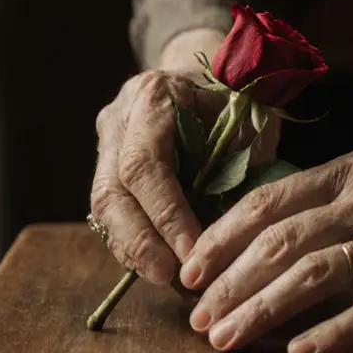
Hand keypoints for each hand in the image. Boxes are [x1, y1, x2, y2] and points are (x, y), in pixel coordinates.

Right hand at [91, 69, 281, 285]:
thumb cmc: (236, 99)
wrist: (208, 74)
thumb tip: (228, 237)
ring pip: (103, 204)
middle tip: (170, 277)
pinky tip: (156, 265)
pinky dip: (132, 242)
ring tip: (164, 278)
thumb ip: (239, 169)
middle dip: (139, 240)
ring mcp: (107, 141)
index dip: (166, 214)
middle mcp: (119, 117)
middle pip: (111, 189)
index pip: (145, 163)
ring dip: (132, 248)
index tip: (194, 252)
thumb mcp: (249, 125)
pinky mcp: (107, 165)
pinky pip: (111, 211)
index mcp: (154, 96)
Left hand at [178, 148, 352, 352]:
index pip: (269, 202)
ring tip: (229, 339)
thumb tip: (275, 242)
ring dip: (263, 308)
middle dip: (229, 282)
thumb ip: (340, 204)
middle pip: (281, 240)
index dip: (221, 238)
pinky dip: (335, 331)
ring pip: (315, 272)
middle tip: (199, 318)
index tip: (189, 272)